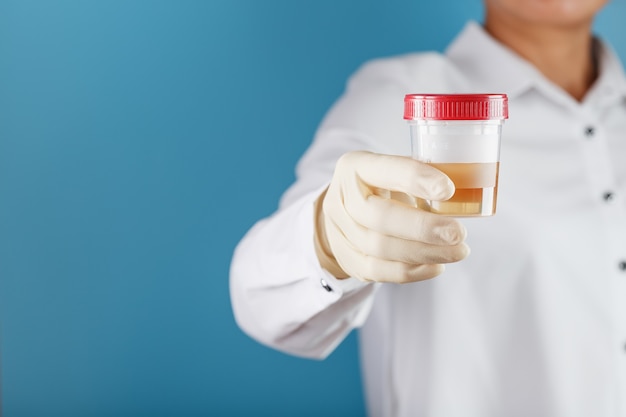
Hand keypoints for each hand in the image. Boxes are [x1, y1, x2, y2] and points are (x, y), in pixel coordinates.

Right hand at [314, 151, 469, 282]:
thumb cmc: (380, 188)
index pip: (385, 170)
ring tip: (458, 251)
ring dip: (425, 252)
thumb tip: (466, 186)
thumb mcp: (392, 171)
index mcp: (355, 166)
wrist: (343, 215)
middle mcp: (341, 198)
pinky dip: (412, 271)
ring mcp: (340, 232)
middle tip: (458, 233)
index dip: (416, 179)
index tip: (449, 190)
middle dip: (423, 228)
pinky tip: (437, 266)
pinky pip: (379, 271)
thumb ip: (420, 177)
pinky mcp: (348, 260)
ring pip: (381, 248)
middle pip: (380, 217)